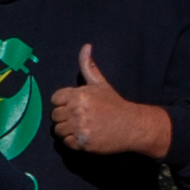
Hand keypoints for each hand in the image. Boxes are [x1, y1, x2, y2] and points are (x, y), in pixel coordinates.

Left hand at [48, 44, 171, 159]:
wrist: (134, 125)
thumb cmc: (115, 104)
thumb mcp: (100, 84)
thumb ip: (88, 66)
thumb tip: (86, 46)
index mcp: (79, 95)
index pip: (55, 99)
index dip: (64, 103)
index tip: (78, 106)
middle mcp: (78, 110)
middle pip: (55, 116)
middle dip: (66, 117)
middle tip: (82, 118)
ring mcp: (80, 127)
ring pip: (59, 130)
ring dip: (69, 130)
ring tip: (84, 127)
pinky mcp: (84, 142)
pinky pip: (67, 143)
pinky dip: (75, 142)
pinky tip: (87, 136)